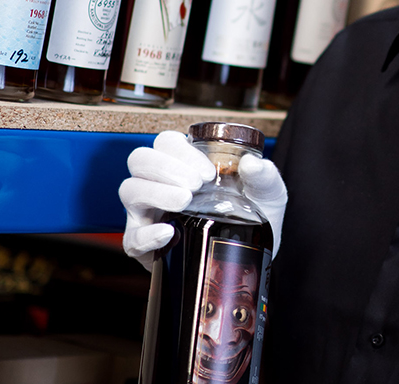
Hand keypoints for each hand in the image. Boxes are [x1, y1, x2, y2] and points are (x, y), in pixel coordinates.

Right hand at [119, 130, 287, 268]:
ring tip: (184, 202)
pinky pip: (131, 238)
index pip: (166, 142)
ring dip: (155, 192)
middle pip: (140, 159)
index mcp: (186, 163)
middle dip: (164, 167)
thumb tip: (253, 164)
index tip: (208, 172)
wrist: (253, 255)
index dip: (181, 151)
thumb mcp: (268, 192)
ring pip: (130, 191)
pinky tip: (168, 233)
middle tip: (194, 186)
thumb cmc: (256, 214)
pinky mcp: (147, 247)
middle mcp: (161, 183)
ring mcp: (150, 213)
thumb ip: (265, 175)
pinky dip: (146, 235)